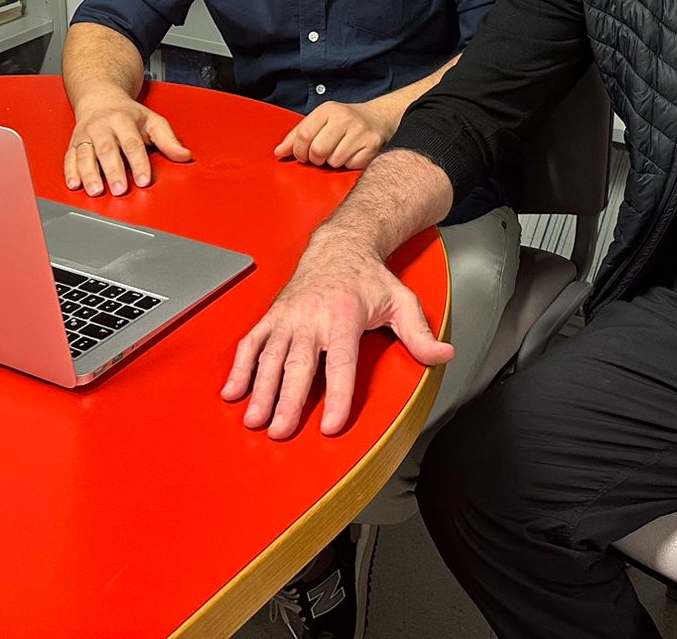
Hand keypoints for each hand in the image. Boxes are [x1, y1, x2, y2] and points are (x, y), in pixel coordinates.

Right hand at [64, 94, 190, 195]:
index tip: (144, 180)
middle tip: (121, 189)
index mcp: (123, 120)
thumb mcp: (152, 121)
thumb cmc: (128, 114)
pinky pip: (69, 157)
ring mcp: (85, 135)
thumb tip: (185, 156)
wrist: (99, 98)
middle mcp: (102, 127)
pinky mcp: (73, 143)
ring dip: (90, 174)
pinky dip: (70, 172)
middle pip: (107, 150)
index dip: (139, 163)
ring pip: (85, 155)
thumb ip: (168, 140)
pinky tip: (74, 185)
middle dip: (113, 171)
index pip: (132, 144)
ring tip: (96, 190)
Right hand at [222, 234, 453, 438]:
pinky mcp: (273, 316)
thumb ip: (420, 333)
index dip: (337, 396)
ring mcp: (289, 317)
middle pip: (298, 365)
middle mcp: (312, 317)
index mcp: (345, 316)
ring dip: (260, 389)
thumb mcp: (402, 300)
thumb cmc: (369, 278)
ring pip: (270, 356)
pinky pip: (252, 342)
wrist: (339, 246)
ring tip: (253, 418)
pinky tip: (232, 392)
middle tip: (280, 431)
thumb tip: (444, 354)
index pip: (340, 363)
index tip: (330, 425)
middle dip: (287, 400)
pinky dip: (239, 367)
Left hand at [274, 100, 390, 169]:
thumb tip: (278, 153)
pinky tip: (352, 154)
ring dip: (333, 162)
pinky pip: (351, 165)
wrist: (378, 117)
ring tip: (339, 152)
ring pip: (334, 161)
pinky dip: (349, 164)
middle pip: (318, 150)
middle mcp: (345, 118)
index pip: (304, 135)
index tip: (302, 155)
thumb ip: (297, 136)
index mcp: (328, 110)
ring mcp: (360, 131)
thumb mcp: (320, 121)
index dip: (299, 151)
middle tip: (320, 156)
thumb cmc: (344, 122)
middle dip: (316, 159)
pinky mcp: (372, 144)